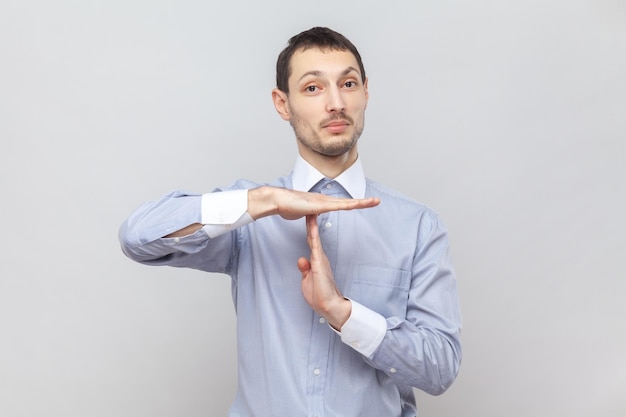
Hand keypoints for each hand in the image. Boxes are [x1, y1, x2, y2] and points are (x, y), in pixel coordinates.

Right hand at [248, 186, 379, 219]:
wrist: (277, 200)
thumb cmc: (286, 206)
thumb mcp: (302, 213)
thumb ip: (308, 213)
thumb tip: (309, 215)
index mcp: (322, 203)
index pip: (342, 204)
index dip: (354, 203)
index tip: (365, 203)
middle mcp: (325, 200)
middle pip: (348, 202)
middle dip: (363, 202)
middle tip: (377, 201)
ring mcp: (323, 202)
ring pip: (346, 203)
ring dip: (361, 202)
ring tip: (374, 201)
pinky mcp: (318, 205)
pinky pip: (336, 206)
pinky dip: (347, 205)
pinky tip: (356, 204)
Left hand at [297, 214, 351, 329]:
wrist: (329, 305)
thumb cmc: (319, 296)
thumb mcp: (307, 280)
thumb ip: (304, 269)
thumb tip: (301, 259)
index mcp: (316, 261)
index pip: (310, 243)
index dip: (308, 231)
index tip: (307, 219)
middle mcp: (319, 257)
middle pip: (312, 236)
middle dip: (311, 223)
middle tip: (309, 208)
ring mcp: (320, 258)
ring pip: (314, 238)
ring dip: (311, 225)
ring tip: (310, 211)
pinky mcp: (319, 262)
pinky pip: (315, 244)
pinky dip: (312, 234)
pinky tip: (311, 225)